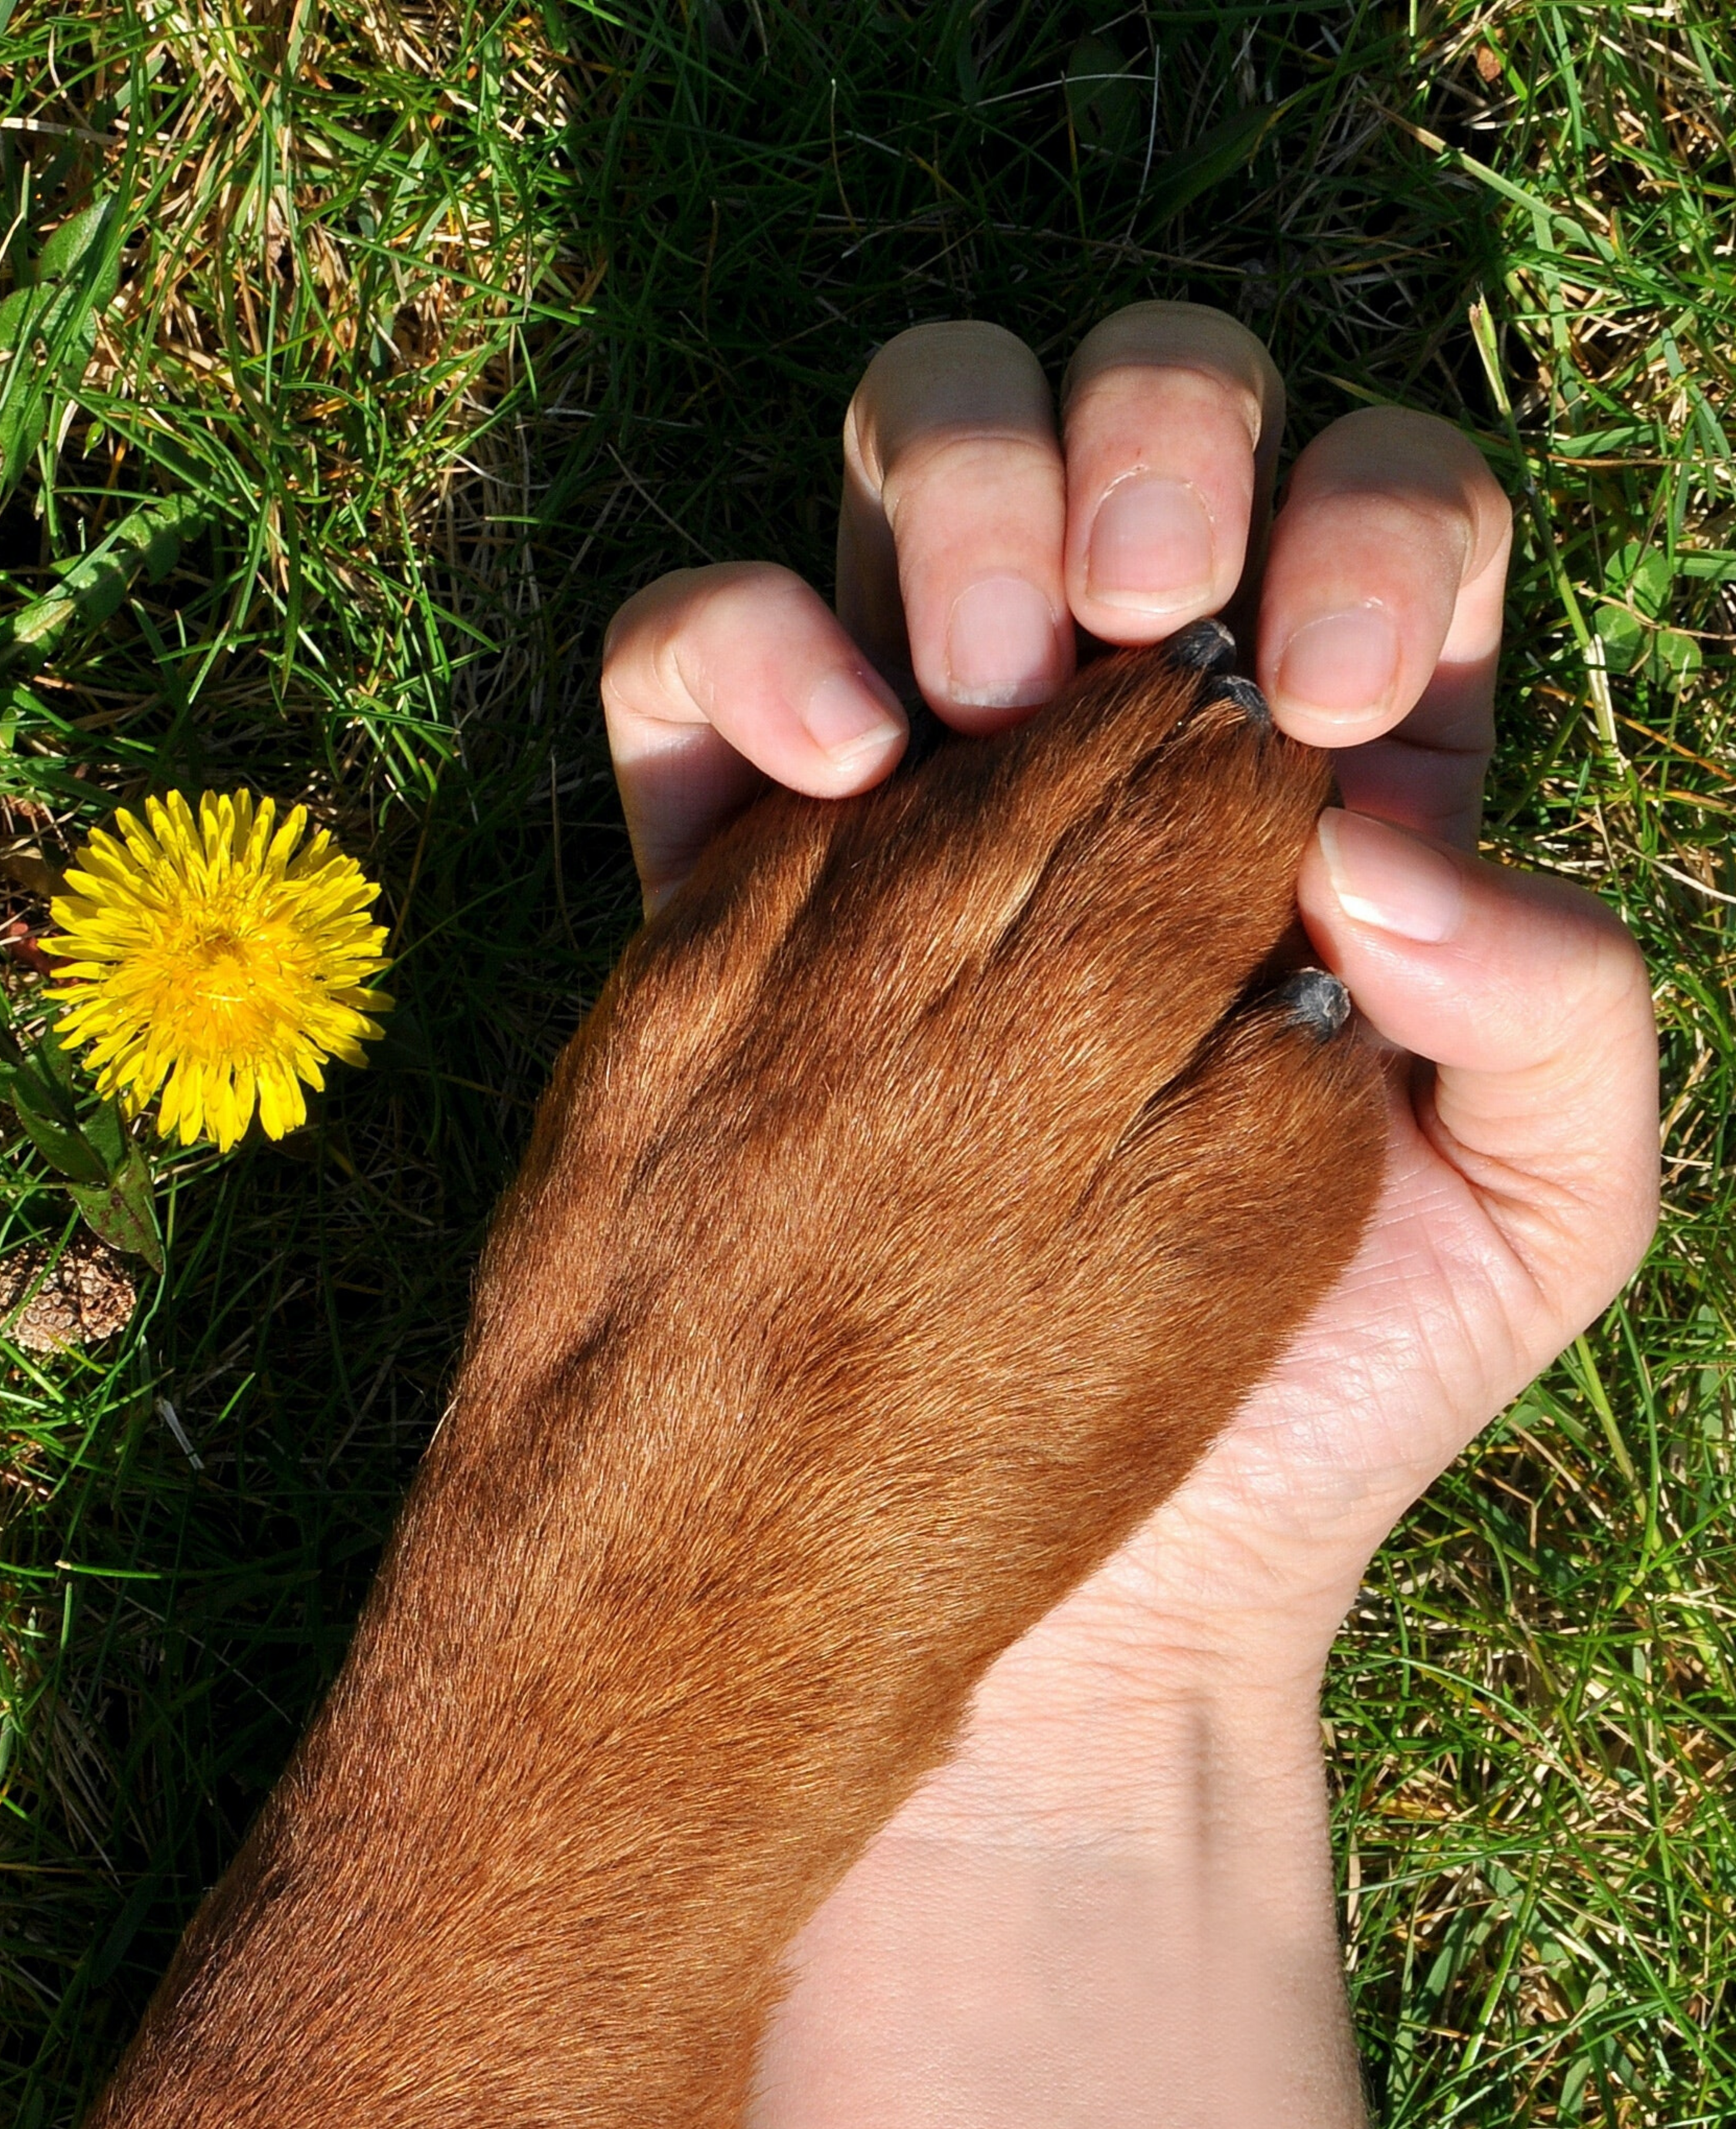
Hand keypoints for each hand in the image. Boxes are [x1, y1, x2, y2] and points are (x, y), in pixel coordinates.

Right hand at [601, 304, 1658, 1832]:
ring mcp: (942, 781)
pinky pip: (706, 649)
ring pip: (928, 454)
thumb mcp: (1535, 1221)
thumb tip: (1390, 838)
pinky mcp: (758, 870)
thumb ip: (1564, 1012)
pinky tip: (831, 773)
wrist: (1094, 1574)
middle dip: (1147, 440)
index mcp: (1346, 783)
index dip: (1363, 524)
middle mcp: (1142, 739)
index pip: (1382, 508)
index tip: (1324, 700)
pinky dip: (744, 637)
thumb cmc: (1319, 1393)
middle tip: (1135, 614)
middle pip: (1147, 412)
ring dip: (956, 488)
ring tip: (973, 697)